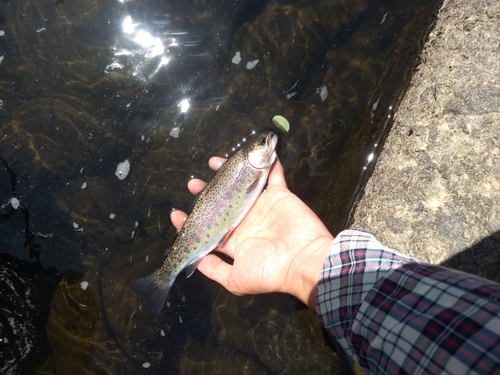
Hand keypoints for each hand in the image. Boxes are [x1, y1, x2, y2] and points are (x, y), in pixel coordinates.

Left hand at [170, 157, 332, 307]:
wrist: (303, 261)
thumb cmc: (269, 271)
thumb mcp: (235, 280)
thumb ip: (214, 269)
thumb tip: (195, 262)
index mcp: (236, 240)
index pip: (210, 227)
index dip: (192, 221)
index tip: (178, 214)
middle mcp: (247, 221)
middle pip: (223, 202)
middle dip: (206, 192)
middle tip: (193, 184)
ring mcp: (262, 206)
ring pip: (242, 184)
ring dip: (229, 173)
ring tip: (212, 163)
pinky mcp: (278, 195)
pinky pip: (273, 176)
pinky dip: (267, 165)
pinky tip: (253, 154)